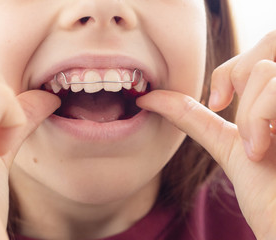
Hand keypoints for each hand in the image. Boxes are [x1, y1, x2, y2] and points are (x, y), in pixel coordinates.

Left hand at [136, 31, 275, 239]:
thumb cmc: (268, 193)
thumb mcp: (227, 146)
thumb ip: (193, 119)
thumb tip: (149, 99)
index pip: (259, 48)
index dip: (230, 69)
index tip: (218, 104)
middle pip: (265, 44)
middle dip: (238, 80)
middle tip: (239, 124)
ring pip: (265, 71)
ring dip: (248, 115)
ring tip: (257, 149)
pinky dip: (258, 119)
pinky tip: (265, 148)